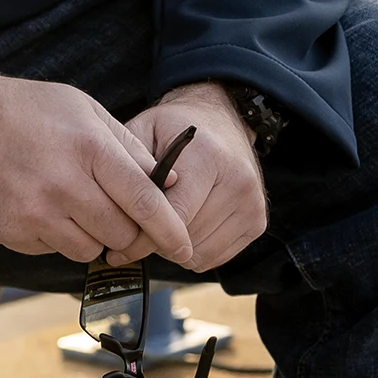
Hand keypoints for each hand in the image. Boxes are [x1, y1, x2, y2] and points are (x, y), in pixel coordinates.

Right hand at [0, 49, 196, 265]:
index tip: (186, 248)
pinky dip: (57, 236)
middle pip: (121, 234)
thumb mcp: (84, 108)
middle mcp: (63, 184)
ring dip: (92, 235)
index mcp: (89, 147)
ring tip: (70, 201)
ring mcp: (34, 213)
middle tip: (113, 209)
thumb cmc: (26, 109)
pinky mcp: (10, 233)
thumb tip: (170, 184)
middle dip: (127, 229)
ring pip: (89, 250)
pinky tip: (40, 204)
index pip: (144, 201)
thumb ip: (129, 147)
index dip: (171, 230)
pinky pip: (54, 251)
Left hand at [123, 83, 266, 273]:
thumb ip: (131, 165)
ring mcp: (253, 204)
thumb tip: (120, 208)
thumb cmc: (177, 126)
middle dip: (156, 240)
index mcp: (209, 156)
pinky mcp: (258, 222)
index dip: (142, 237)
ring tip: (164, 221)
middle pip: (186, 240)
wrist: (221, 119)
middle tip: (139, 228)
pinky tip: (185, 225)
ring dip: (175, 248)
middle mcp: (238, 181)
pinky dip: (193, 251)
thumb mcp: (145, 128)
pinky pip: (213, 258)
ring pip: (198, 255)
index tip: (120, 248)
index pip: (175, 215)